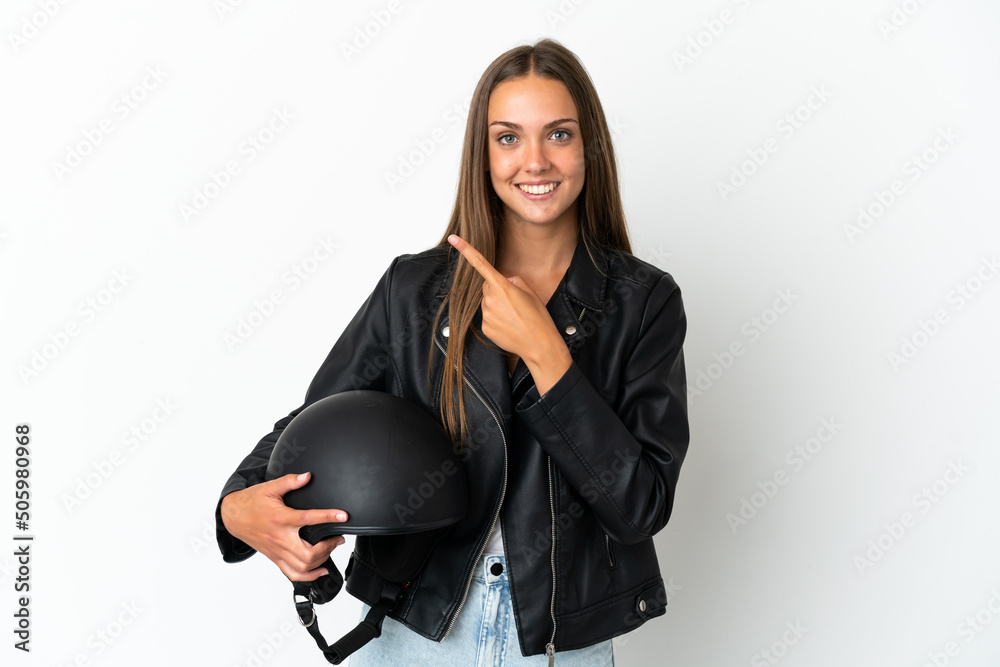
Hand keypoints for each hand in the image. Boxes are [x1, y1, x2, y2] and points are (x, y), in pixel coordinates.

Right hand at [221, 472, 348, 581]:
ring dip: (321, 560)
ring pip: (302, 566)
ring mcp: (277, 551)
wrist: (233, 516)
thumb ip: (290, 481)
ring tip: (331, 548)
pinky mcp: (275, 558)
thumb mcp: (270, 487)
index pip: (308, 519)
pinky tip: (320, 570)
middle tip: (338, 537)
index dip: (328, 517)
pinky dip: (309, 576)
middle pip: (307, 553)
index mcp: (281, 519)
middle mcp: (280, 538)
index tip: (343, 516)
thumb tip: (307, 476)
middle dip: (328, 547)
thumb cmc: (251, 502)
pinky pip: (292, 573)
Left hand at [447, 234, 571, 394]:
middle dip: (497, 290)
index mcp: (503, 287)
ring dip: (497, 306)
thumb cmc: (539, 318)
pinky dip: (496, 319)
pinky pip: (487, 317)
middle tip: (515, 302)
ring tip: (514, 316)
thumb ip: (514, 281)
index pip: (481, 264)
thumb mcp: (530, 292)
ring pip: (487, 303)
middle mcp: (491, 299)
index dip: (466, 250)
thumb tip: (505, 281)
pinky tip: (509, 325)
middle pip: (487, 287)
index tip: (454, 239)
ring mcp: (486, 315)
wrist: (540, 345)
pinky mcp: (485, 327)